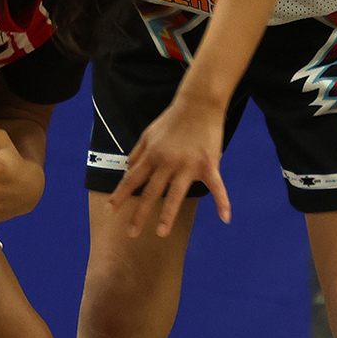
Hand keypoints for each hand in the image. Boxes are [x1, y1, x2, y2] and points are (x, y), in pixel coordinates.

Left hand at [112, 95, 232, 237]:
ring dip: (168, 215)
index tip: (111, 209)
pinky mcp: (208, 164)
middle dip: (140, 214)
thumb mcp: (148, 134)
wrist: (198, 104)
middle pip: (151, 192)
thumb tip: (128, 170)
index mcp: (151, 155)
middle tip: (131, 234)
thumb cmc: (172, 119)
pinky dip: (223, 202)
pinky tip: (225, 218)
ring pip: (176, 195)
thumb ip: (138, 153)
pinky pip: (217, 187)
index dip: (120, 194)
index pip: (132, 178)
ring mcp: (188, 166)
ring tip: (161, 233)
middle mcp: (167, 163)